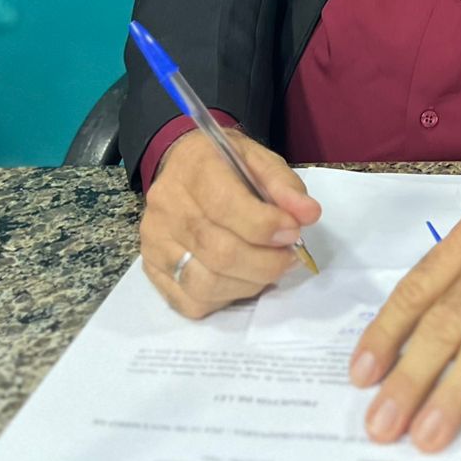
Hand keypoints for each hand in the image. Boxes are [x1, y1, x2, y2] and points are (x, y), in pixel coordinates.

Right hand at [139, 128, 320, 317]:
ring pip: (206, 283)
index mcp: (194, 168)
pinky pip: (192, 301)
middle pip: (219, 252)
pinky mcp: (152, 270)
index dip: (265, 227)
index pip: (226, 206)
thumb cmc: (226, 165)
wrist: (183, 167)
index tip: (294, 232)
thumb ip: (283, 185)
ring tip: (269, 267)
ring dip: (250, 283)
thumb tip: (308, 215)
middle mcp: (167, 207)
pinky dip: (226, 297)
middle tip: (289, 256)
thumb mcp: (258, 159)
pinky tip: (241, 278)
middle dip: (266, 262)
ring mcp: (155, 242)